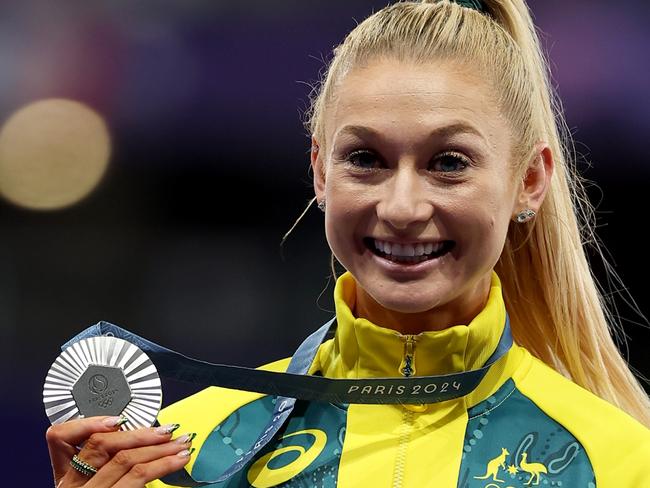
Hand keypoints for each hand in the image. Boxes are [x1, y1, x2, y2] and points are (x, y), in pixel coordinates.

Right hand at [46, 416, 193, 486]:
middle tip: (168, 430)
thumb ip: (110, 466)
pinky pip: (138, 477)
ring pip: (125, 459)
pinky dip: (164, 464)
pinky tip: (178, 460)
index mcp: (66, 480)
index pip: (59, 438)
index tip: (120, 419)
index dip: (88, 423)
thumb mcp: (99, 487)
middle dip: (140, 432)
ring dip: (160, 447)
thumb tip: (144, 439)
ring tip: (181, 443)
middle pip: (101, 445)